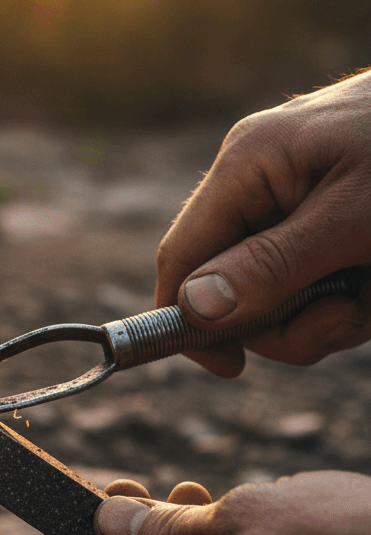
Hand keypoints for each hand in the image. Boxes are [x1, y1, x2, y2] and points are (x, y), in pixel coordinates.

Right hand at [157, 70, 370, 376]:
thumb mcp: (359, 219)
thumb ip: (275, 266)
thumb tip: (194, 309)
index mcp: (250, 166)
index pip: (182, 258)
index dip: (191, 320)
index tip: (233, 368)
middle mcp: (262, 179)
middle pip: (230, 287)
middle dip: (290, 319)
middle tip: (351, 314)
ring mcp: (298, 196)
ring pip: (277, 293)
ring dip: (332, 312)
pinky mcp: (333, 214)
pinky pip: (316, 278)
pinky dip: (355, 294)